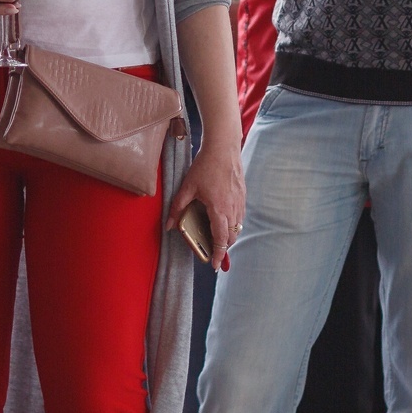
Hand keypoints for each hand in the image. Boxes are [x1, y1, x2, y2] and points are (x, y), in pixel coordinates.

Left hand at [166, 145, 244, 271]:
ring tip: (218, 237)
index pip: (221, 239)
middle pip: (232, 237)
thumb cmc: (205, 165)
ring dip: (229, 235)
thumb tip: (168, 226)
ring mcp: (240, 202)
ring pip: (238, 227)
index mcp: (219, 209)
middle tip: (214, 251)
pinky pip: (240, 216)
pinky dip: (234, 223)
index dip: (219, 255)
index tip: (216, 265)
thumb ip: (177, 208)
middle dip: (224, 247)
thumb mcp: (187, 187)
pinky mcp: (243, 195)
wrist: (223, 147)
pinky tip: (224, 219)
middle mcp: (233, 208)